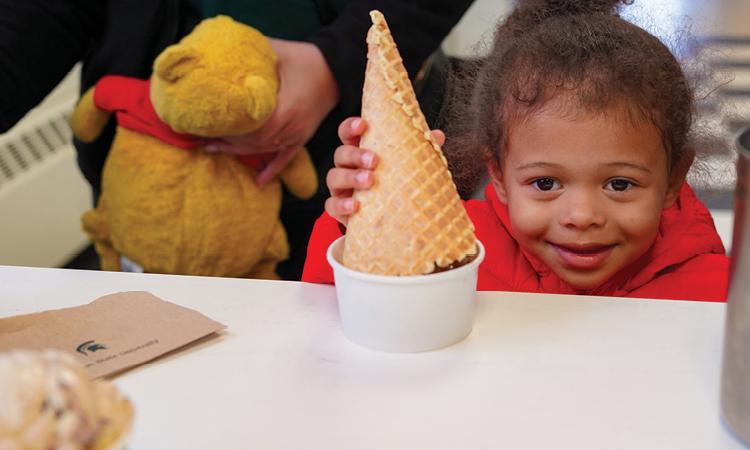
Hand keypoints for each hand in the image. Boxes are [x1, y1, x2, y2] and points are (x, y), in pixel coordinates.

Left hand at [206, 38, 338, 186]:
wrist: (336, 69)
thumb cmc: (304, 58)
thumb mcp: (276, 51)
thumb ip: (249, 53)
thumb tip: (216, 54)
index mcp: (287, 108)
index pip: (253, 129)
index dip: (229, 131)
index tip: (207, 125)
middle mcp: (293, 127)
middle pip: (256, 143)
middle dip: (228, 142)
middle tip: (202, 138)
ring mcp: (298, 135)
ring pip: (265, 151)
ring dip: (240, 152)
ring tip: (213, 149)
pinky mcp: (302, 138)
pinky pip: (285, 158)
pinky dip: (271, 170)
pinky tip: (258, 182)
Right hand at [325, 117, 444, 225]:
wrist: (388, 218)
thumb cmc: (395, 183)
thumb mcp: (406, 165)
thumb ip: (417, 151)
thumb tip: (438, 135)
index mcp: (359, 150)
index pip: (347, 133)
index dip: (351, 127)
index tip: (363, 125)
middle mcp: (346, 166)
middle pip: (341, 154)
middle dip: (356, 154)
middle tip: (374, 160)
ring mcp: (340, 188)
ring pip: (334, 177)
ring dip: (351, 177)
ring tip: (370, 181)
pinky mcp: (339, 209)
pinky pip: (332, 205)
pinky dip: (341, 204)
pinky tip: (356, 205)